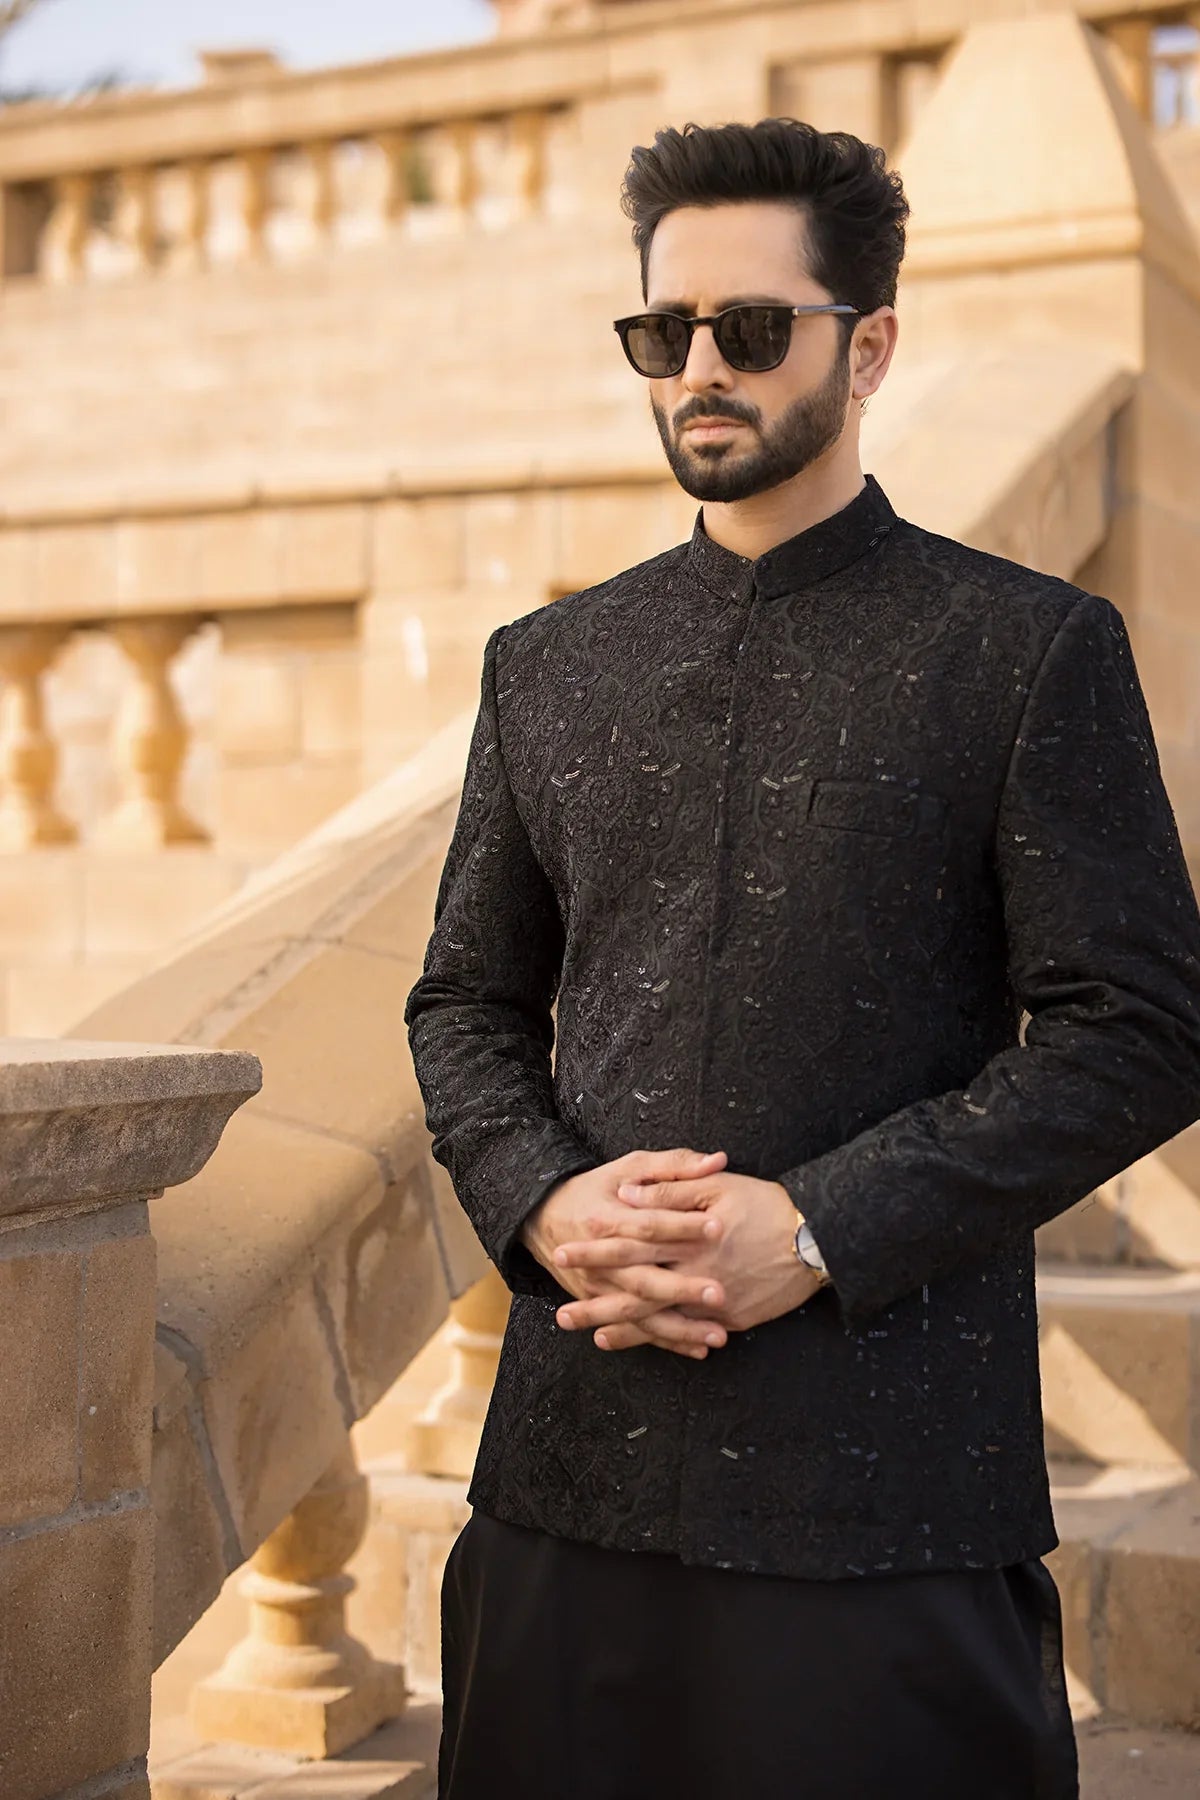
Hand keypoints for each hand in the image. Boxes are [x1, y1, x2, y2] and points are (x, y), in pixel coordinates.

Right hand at [522, 1148, 731, 1357]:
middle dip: (682, 1289)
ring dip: (679, 1328)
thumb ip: (675, 1165)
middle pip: (644, 1277)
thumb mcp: (630, 1167)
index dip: (681, 1225)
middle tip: (719, 1293)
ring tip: (717, 1336)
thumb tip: (718, 1161)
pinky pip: (635, 1328)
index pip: (647, 1224)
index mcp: (607, 1218)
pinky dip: (666, 1341)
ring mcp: (598, 1287)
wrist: (544, 1217)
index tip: (718, 1228)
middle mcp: (600, 1258)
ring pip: (641, 1312)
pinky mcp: (600, 1303)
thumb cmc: (597, 1188)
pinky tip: (697, 1349)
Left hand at [553, 1170, 824, 1349]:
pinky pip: (688, 1331)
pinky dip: (661, 1338)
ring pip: (658, 1319)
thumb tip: (626, 1195)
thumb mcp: (717, 1185)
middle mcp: (697, 1272)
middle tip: (561, 1314)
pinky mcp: (730, 1318)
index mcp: (689, 1235)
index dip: (600, 1243)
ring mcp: (713, 1301)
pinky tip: (638, 1342)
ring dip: (622, 1328)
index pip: (634, 1238)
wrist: (817, 1240)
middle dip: (597, 1301)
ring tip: (589, 1333)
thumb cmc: (765, 1205)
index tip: (567, 1246)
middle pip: (637, 1289)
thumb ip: (669, 1189)